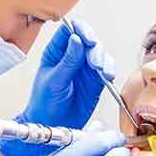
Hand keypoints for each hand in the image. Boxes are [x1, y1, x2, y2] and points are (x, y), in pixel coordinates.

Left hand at [0, 19, 115, 155]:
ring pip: (100, 53)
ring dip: (104, 60)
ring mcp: (85, 68)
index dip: (81, 30)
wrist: (52, 126)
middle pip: (89, 40)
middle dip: (95, 49)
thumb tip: (76, 39)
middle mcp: (73, 57)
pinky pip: (107, 69)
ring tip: (102, 72)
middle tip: (95, 62)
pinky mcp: (96, 80)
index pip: (70, 31)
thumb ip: (67, 61)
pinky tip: (107, 76)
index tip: (88, 39)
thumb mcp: (53, 81)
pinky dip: (110, 70)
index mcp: (56, 52)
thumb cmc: (45, 104)